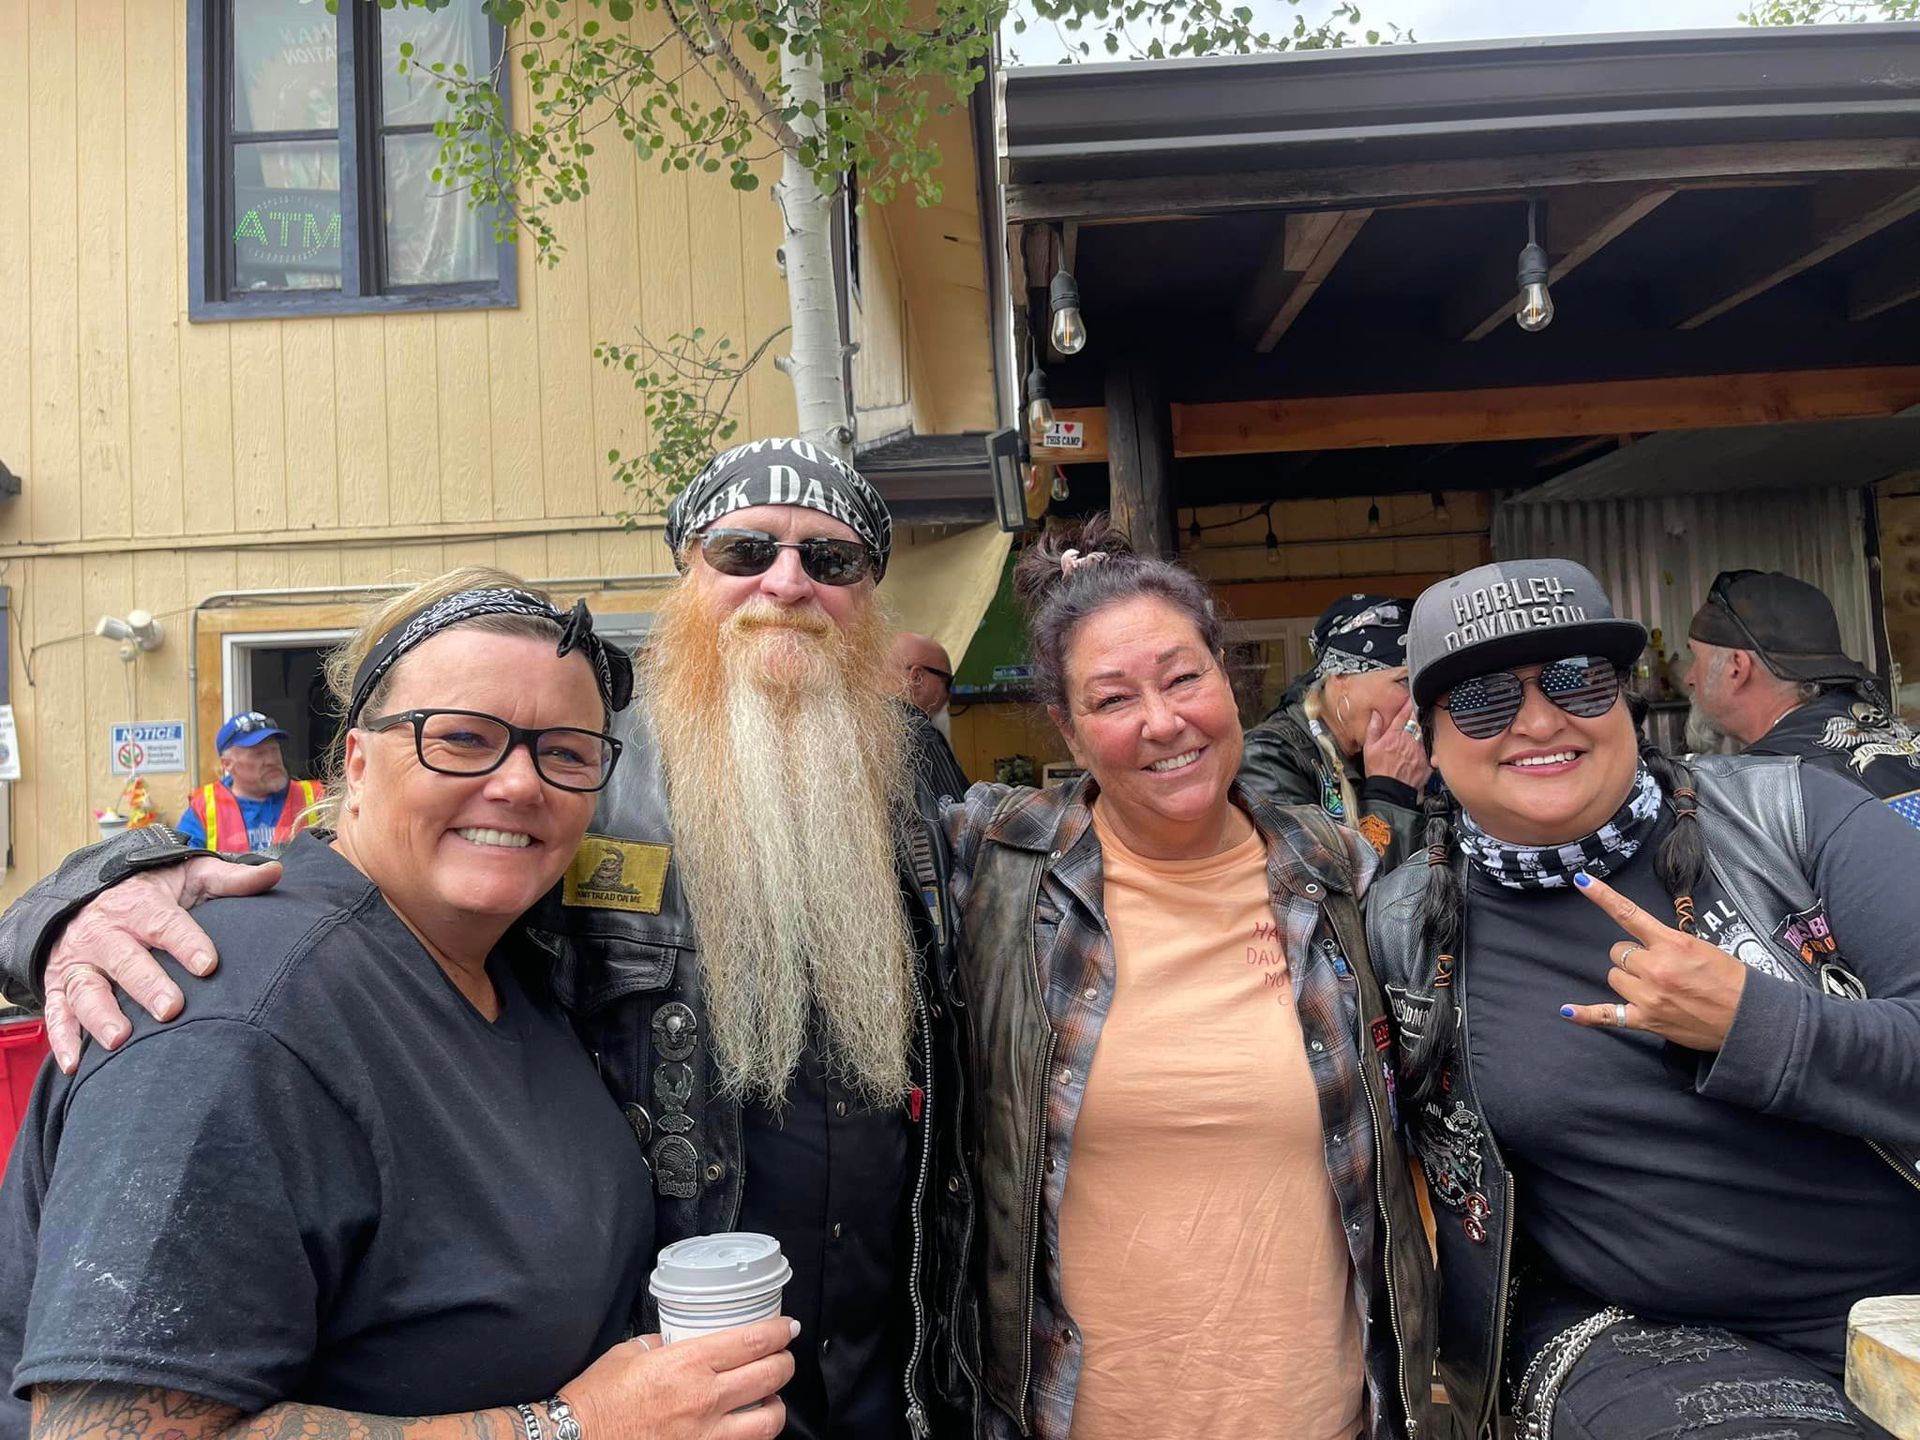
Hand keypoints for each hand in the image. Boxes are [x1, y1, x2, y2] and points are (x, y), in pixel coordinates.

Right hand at [42, 856, 282, 1071]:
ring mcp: (80, 961)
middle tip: (171, 1010)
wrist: (87, 894)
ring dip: (100, 1015)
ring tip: (120, 1039)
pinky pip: (56, 1012)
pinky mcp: (59, 984)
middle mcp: (106, 933)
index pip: (165, 924)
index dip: (186, 943)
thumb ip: (229, 878)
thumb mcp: (189, 876)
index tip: (208, 965)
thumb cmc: (152, 892)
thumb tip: (275, 873)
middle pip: (126, 961)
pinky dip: (61, 1038)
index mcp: (141, 906)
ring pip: (86, 989)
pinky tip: (73, 1064)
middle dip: (147, 985)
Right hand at [563, 1317, 796, 1439]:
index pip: (751, 1341)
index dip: (779, 1332)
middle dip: (785, 1363)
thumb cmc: (597, 1399)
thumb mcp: (628, 1354)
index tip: (787, 1328)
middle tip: (784, 1358)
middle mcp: (704, 1399)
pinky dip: (750, 1439)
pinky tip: (745, 1431)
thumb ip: (660, 1345)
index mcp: (688, 1363)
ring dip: (776, 1407)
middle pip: (770, 1376)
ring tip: (770, 1400)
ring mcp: (706, 1436)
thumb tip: (672, 1342)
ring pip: (769, 1422)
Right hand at [1361, 698, 1432, 790]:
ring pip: (1424, 733)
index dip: (1408, 704)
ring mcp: (1419, 750)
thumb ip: (1373, 729)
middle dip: (1417, 714)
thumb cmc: (1378, 771)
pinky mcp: (1426, 761)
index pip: (1403, 715)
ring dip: (1423, 729)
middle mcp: (1409, 740)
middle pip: (1416, 722)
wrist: (1390, 791)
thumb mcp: (1369, 748)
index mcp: (1394, 735)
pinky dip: (1427, 746)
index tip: (1411, 698)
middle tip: (1419, 708)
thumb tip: (1376, 715)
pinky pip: (1429, 749)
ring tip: (1422, 726)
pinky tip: (1425, 746)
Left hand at [1560, 871, 1748, 1050]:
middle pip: (1619, 952)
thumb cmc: (1731, 979)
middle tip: (1661, 968)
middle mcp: (1655, 967)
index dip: (1603, 896)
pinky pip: (1608, 1015)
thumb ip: (1668, 942)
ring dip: (1629, 979)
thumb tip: (1645, 943)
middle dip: (1634, 957)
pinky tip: (1568, 1010)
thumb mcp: (1701, 947)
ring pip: (1615, 977)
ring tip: (1658, 988)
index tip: (1581, 880)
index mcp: (1671, 943)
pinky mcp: (1647, 1020)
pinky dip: (1587, 1014)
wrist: (1749, 1017)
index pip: (1629, 914)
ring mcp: (1649, 995)